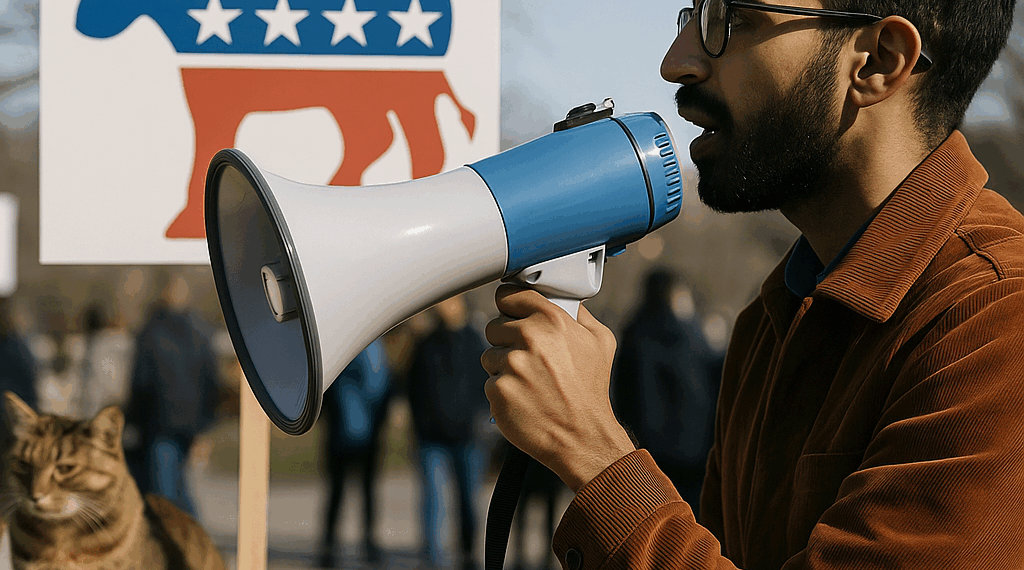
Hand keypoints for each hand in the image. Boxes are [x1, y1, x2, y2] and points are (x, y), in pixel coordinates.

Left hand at [482, 285, 634, 491]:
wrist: (582, 436)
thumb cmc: (591, 390)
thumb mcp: (600, 342)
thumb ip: (580, 315)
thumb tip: (566, 300)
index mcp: (552, 320)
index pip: (509, 295)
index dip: (510, 305)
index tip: (511, 313)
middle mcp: (529, 338)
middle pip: (494, 325)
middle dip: (506, 340)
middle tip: (528, 358)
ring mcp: (512, 365)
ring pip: (489, 355)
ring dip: (503, 367)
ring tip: (530, 382)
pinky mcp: (499, 389)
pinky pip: (490, 382)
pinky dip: (503, 391)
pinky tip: (524, 399)